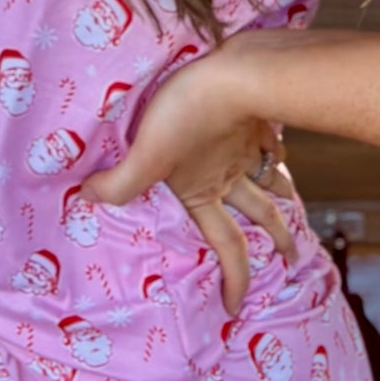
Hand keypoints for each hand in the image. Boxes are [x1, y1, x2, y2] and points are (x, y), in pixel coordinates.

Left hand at [79, 50, 302, 314]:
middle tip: (291, 259)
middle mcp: (233, 177)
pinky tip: (273, 145)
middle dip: (277, 239)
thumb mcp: (145, 152)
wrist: (236, 73)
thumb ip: (118, 181)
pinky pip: (270, 142)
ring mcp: (250, 148)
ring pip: (272, 179)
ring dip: (283, 196)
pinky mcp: (256, 118)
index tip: (236, 307)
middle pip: (262, 216)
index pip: (227, 247)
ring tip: (293, 204)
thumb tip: (87, 198)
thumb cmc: (188, 115)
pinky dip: (274, 150)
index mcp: (207, 192)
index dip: (234, 280)